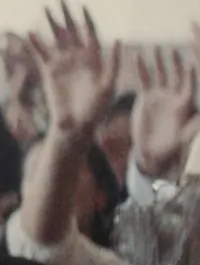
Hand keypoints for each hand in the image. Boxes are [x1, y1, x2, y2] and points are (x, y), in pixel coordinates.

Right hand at [28, 2, 121, 138]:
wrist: (76, 125)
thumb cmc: (96, 109)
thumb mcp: (110, 85)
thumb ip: (114, 63)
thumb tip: (119, 40)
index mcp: (94, 58)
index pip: (90, 33)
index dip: (86, 20)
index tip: (82, 6)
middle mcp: (78, 58)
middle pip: (72, 31)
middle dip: (66, 16)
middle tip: (60, 1)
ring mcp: (63, 64)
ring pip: (56, 39)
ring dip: (51, 24)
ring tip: (46, 9)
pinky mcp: (50, 73)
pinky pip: (42, 55)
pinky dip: (36, 44)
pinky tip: (31, 33)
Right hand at [131, 47, 199, 177]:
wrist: (153, 150)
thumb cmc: (171, 146)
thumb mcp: (184, 137)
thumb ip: (194, 127)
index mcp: (185, 103)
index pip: (189, 85)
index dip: (189, 76)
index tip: (189, 64)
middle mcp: (174, 95)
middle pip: (176, 74)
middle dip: (175, 61)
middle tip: (172, 49)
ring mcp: (160, 94)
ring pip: (160, 73)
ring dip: (158, 60)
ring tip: (155, 47)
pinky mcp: (147, 97)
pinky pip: (144, 79)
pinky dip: (141, 69)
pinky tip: (137, 57)